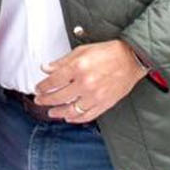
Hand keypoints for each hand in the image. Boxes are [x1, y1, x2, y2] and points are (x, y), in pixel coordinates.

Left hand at [33, 40, 148, 123]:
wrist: (131, 59)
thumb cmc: (108, 53)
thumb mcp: (81, 51)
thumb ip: (61, 62)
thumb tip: (46, 68)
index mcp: (77, 68)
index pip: (53, 81)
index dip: (42, 87)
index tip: (38, 89)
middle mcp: (85, 84)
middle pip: (58, 97)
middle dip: (45, 100)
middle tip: (39, 101)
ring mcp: (95, 96)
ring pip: (71, 110)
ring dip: (58, 113)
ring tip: (51, 112)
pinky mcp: (105, 104)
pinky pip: (88, 115)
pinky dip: (76, 119)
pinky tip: (69, 118)